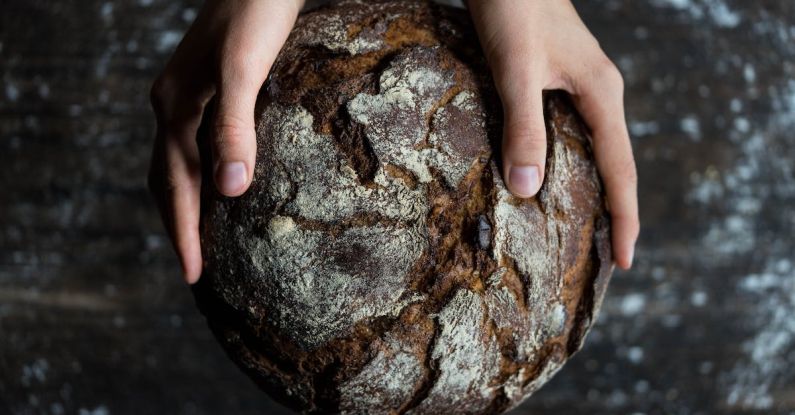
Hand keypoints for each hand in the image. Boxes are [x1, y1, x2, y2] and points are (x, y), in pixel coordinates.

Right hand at [148, 0, 303, 283]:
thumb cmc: (256, 12)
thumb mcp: (245, 67)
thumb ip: (234, 124)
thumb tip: (230, 190)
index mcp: (175, 107)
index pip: (175, 185)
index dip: (183, 233)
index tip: (193, 276)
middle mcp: (173, 105)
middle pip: (167, 180)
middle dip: (179, 227)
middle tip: (194, 272)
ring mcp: (188, 97)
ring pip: (179, 165)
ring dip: (187, 206)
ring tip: (202, 242)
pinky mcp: (209, 91)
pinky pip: (196, 147)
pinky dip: (203, 177)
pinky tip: (224, 186)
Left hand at [468, 0, 638, 268]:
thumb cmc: (513, 9)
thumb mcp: (516, 70)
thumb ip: (523, 126)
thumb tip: (527, 190)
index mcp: (601, 95)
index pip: (621, 170)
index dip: (624, 218)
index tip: (626, 261)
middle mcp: (598, 94)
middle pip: (614, 164)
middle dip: (613, 212)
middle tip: (606, 259)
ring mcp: (579, 86)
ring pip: (592, 150)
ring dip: (591, 190)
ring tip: (583, 231)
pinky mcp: (557, 80)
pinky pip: (570, 133)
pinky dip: (565, 164)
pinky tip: (549, 179)